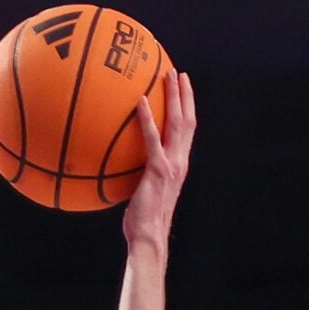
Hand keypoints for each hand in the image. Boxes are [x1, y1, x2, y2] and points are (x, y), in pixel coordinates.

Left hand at [123, 70, 196, 247]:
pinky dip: (148, 118)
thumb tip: (120, 162)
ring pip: (178, 123)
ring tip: (167, 75)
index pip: (187, 131)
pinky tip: (140, 101)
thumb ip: (140, 174)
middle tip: (177, 73)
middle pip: (188, 120)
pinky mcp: (158, 170)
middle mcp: (180, 161)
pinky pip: (153, 139)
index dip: (187, 108)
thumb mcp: (144, 192)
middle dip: (184, 95)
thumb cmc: (142, 220)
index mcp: (179, 165)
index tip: (183, 89)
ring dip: (174, 97)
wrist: (149, 236)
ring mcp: (172, 165)